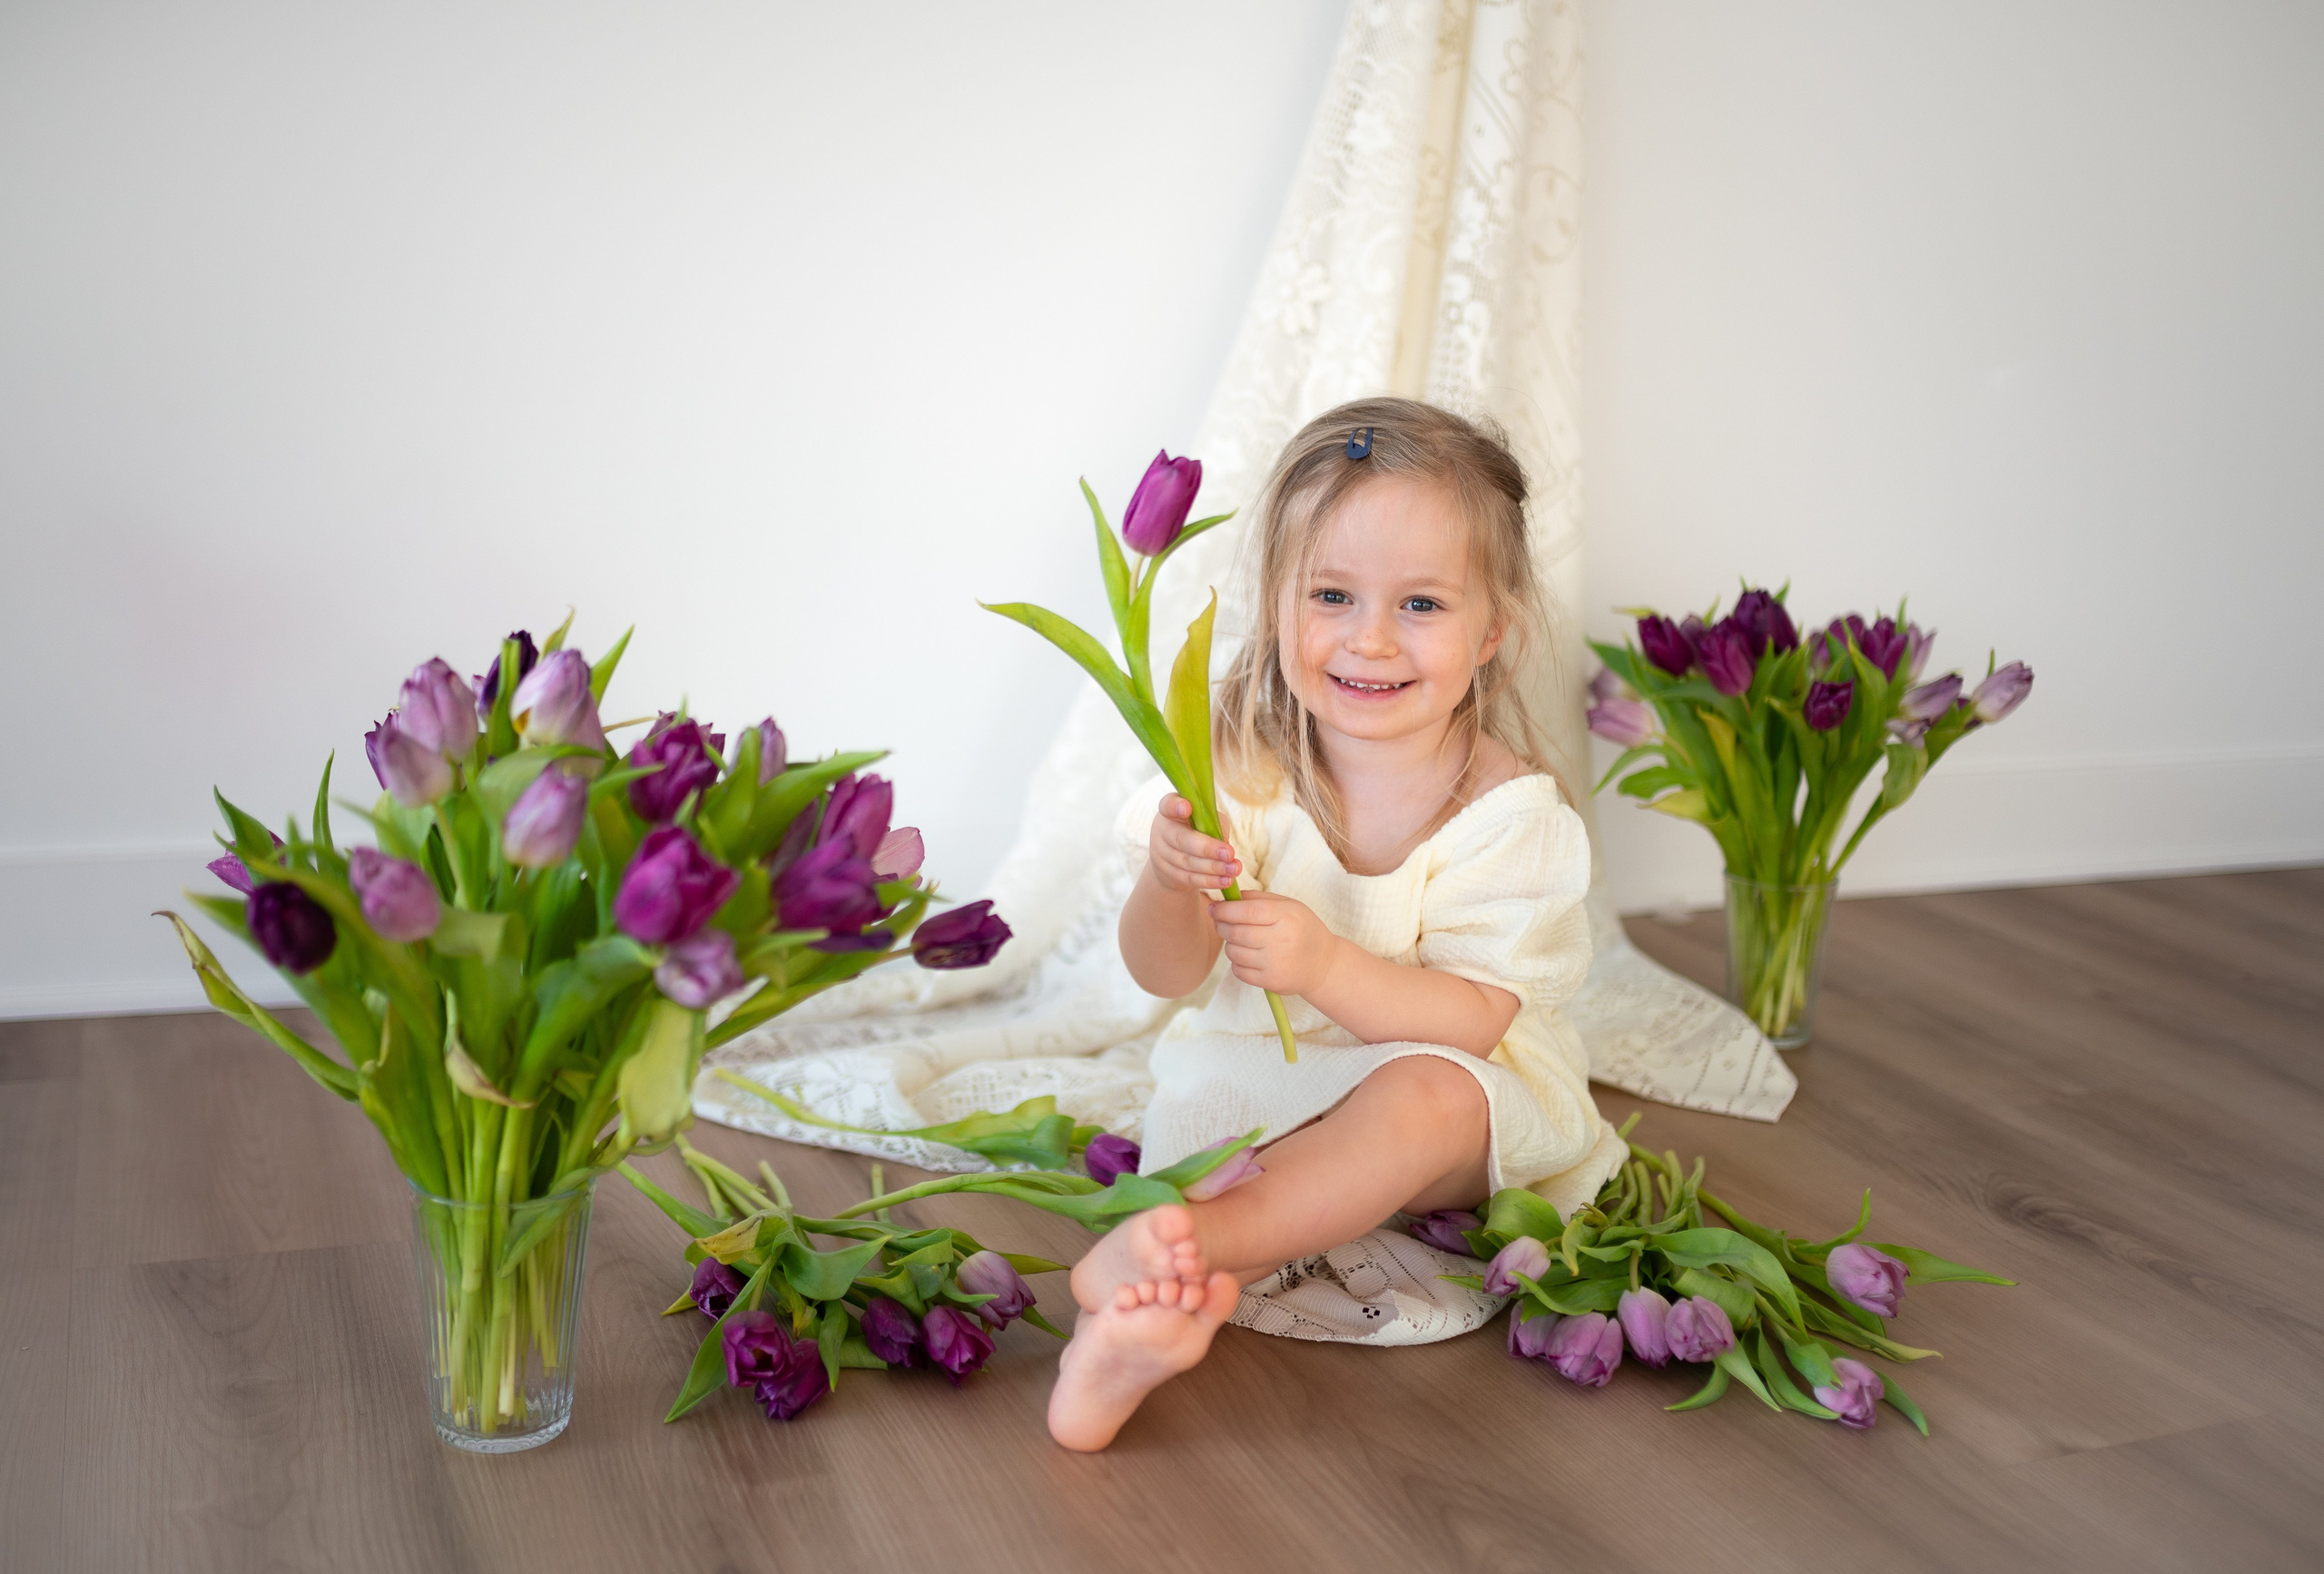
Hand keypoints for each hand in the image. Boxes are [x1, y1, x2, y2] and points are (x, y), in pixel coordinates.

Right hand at [1146, 794, 1241, 894]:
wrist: (1174, 856)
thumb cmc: (1196, 830)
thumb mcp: (1206, 820)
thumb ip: (1215, 826)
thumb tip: (1224, 845)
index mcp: (1170, 810)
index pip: (1168, 805)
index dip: (1176, 806)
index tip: (1187, 807)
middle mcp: (1162, 830)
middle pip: (1181, 839)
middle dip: (1207, 848)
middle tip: (1229, 853)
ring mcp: (1161, 853)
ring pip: (1187, 862)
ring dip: (1213, 867)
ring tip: (1234, 869)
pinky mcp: (1167, 873)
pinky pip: (1189, 878)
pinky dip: (1209, 881)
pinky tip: (1226, 880)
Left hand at [1209, 890, 1338, 995]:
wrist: (1324, 964)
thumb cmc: (1304, 929)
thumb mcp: (1290, 906)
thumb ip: (1261, 899)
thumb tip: (1231, 897)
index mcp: (1286, 917)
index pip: (1246, 911)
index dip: (1225, 909)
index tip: (1214, 908)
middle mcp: (1280, 940)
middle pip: (1235, 932)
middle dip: (1221, 925)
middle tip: (1219, 922)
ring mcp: (1275, 963)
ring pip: (1233, 952)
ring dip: (1229, 944)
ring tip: (1238, 939)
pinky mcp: (1270, 981)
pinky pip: (1238, 971)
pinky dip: (1236, 962)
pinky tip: (1247, 956)